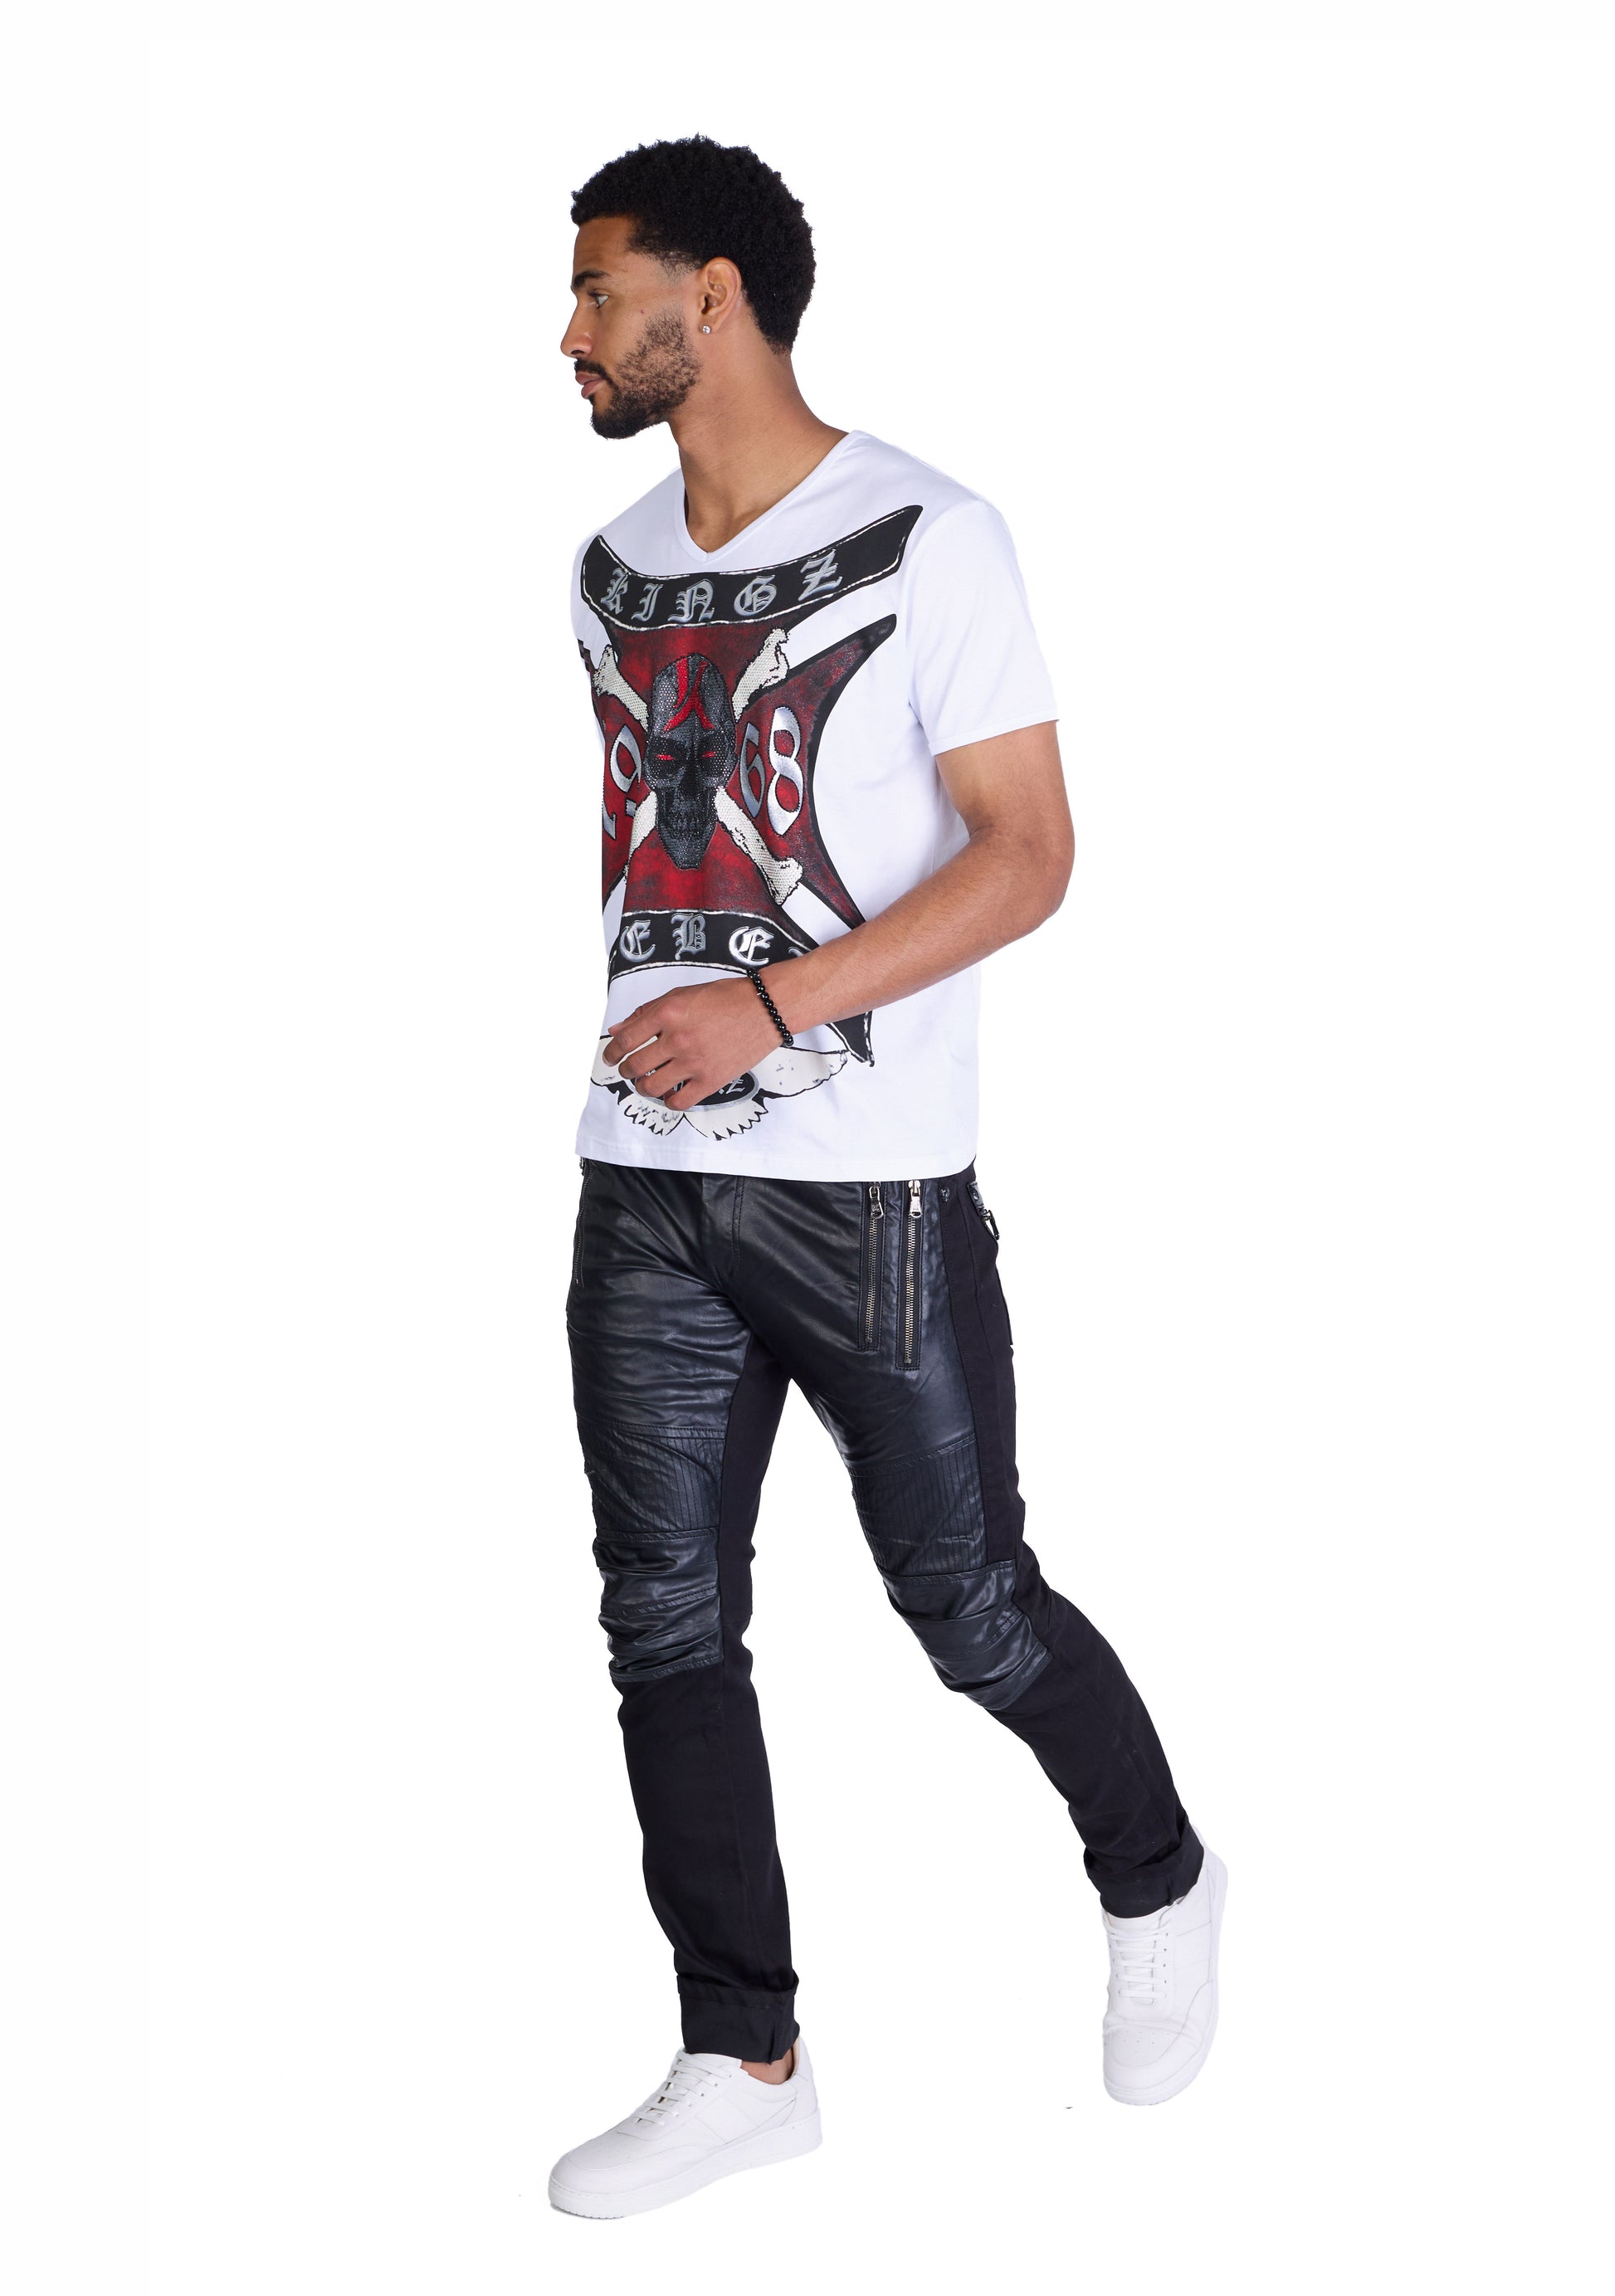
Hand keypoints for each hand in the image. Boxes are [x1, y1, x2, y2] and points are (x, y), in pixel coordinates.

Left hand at [603, 977, 786, 1111]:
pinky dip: (668, 1101)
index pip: (625, 1039)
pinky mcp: (711, 1080)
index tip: (609, 1057)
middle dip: (625, 1071)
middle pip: (635, 1066)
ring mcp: (694, 1062)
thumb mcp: (680, 995)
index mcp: (667, 1013)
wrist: (765, 1008)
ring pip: (652, 1087)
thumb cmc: (725, 998)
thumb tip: (617, 1030)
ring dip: (643, 1087)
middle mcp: (677, 1038)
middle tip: (629, 1070)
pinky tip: (670, 1093)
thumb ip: (646, 1013)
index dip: (611, 1052)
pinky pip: (679, 1102)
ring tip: (647, 1082)